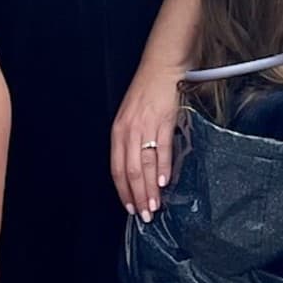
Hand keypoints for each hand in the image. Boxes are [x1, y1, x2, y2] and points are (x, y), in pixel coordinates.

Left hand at [111, 67, 181, 221]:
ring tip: (155, 206)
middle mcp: (128, 131)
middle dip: (138, 196)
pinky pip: (161, 150)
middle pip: (130, 172)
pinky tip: (165, 182)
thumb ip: (133, 141)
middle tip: (145, 215)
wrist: (163, 66)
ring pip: (145, 165)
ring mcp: (146, 127)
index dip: (123, 191)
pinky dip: (163, 168)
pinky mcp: (163, 121)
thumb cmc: (148, 91)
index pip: (117, 169)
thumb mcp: (132, 116)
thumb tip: (142, 169)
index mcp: (118, 131)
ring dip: (151, 189)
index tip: (131, 207)